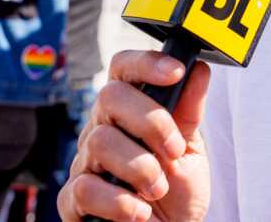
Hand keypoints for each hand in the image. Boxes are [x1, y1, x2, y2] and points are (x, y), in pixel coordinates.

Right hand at [58, 50, 211, 221]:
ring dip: (140, 167)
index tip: (175, 72)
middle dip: (151, 122)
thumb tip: (198, 70)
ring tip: (158, 189)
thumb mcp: (192, 149)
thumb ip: (190, 112)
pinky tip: (139, 211)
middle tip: (174, 151)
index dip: (145, 63)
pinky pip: (84, 189)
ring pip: (100, 141)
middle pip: (110, 96)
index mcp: (129, 111)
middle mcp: (102, 129)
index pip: (124, 69)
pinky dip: (119, 202)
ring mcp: (85, 163)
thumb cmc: (177, 191)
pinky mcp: (72, 201)